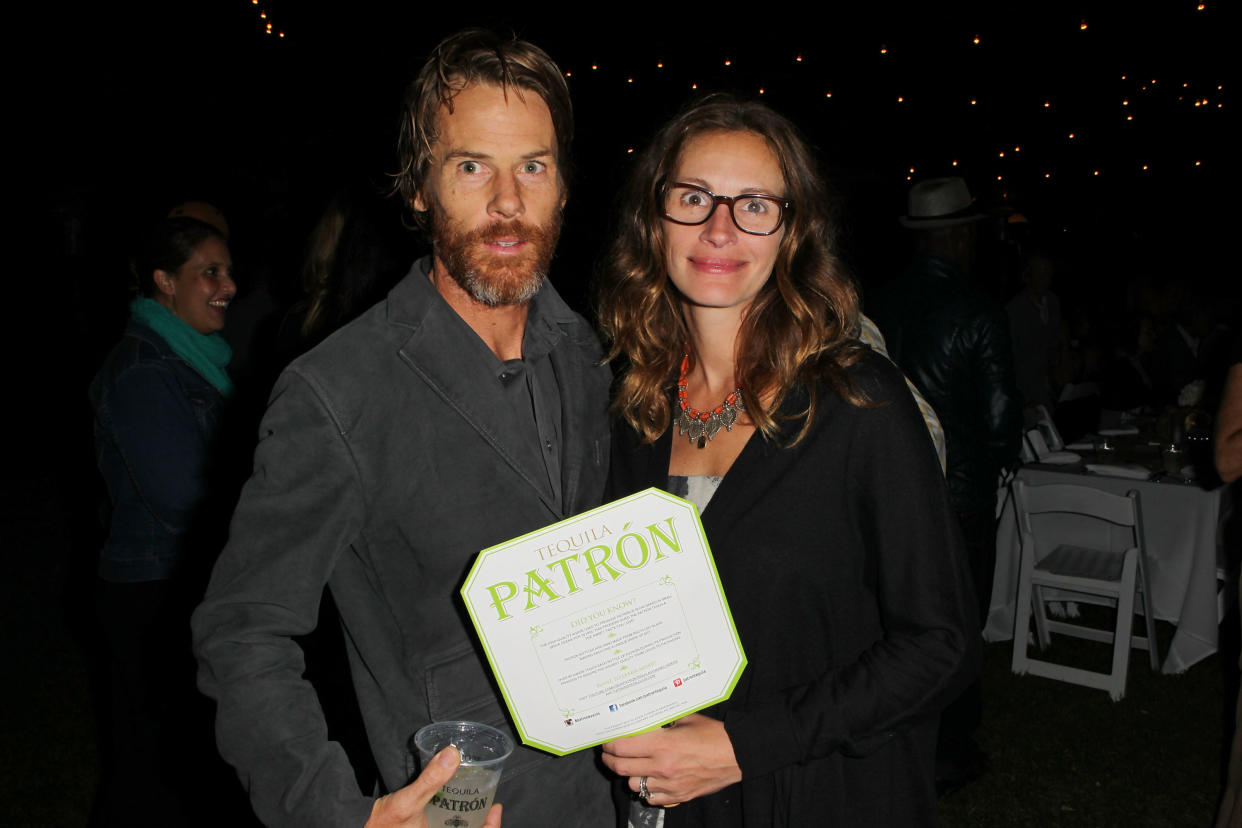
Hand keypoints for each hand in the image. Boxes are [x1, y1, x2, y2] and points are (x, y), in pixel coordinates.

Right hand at [365, 746, 501, 827]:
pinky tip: (448, 800)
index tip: (496, 807)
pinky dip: (450, 815)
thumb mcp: (408, 801)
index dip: (491, 826)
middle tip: (488, 800)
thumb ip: (430, 779)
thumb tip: (452, 754)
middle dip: (480, 818)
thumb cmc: (380, 825)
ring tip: (470, 796)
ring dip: (465, 816)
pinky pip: (443, 825)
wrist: (355, 827)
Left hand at [600, 714, 740, 806]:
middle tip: (608, 754)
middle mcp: (662, 766)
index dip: (608, 745)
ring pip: (633, 784)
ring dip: (629, 775)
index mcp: (661, 744)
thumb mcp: (686, 719)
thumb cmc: (714, 735)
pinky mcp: (679, 795)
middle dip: (610, 760)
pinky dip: (647, 790)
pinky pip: (652, 798)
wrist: (737, 755)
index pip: (621, 747)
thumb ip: (664, 719)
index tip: (606, 741)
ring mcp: (669, 784)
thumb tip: (646, 715)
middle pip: (621, 767)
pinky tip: (649, 780)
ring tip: (632, 766)